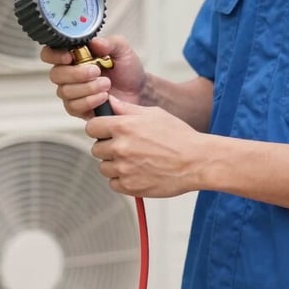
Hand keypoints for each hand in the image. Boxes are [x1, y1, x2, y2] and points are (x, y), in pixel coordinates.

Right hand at [40, 35, 145, 119]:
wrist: (139, 91)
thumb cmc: (127, 69)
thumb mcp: (123, 50)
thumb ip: (110, 42)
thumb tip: (95, 42)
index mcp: (75, 56)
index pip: (51, 53)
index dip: (54, 55)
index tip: (69, 57)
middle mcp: (69, 74)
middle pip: (56, 74)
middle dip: (76, 74)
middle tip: (96, 71)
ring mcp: (73, 92)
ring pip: (65, 92)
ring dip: (87, 88)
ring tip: (106, 84)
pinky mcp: (79, 108)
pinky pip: (74, 107)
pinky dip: (89, 101)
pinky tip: (103, 97)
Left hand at [87, 97, 203, 197]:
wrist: (196, 161)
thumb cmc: (178, 136)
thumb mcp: (153, 114)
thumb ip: (127, 108)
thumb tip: (109, 101)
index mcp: (123, 126)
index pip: (91, 127)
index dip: (98, 128)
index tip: (106, 131)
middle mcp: (120, 147)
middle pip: (96, 148)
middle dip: (108, 147)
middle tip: (127, 147)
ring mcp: (124, 169)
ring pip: (104, 167)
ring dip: (115, 164)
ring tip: (135, 160)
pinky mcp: (130, 187)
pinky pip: (114, 183)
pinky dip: (122, 180)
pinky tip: (138, 172)